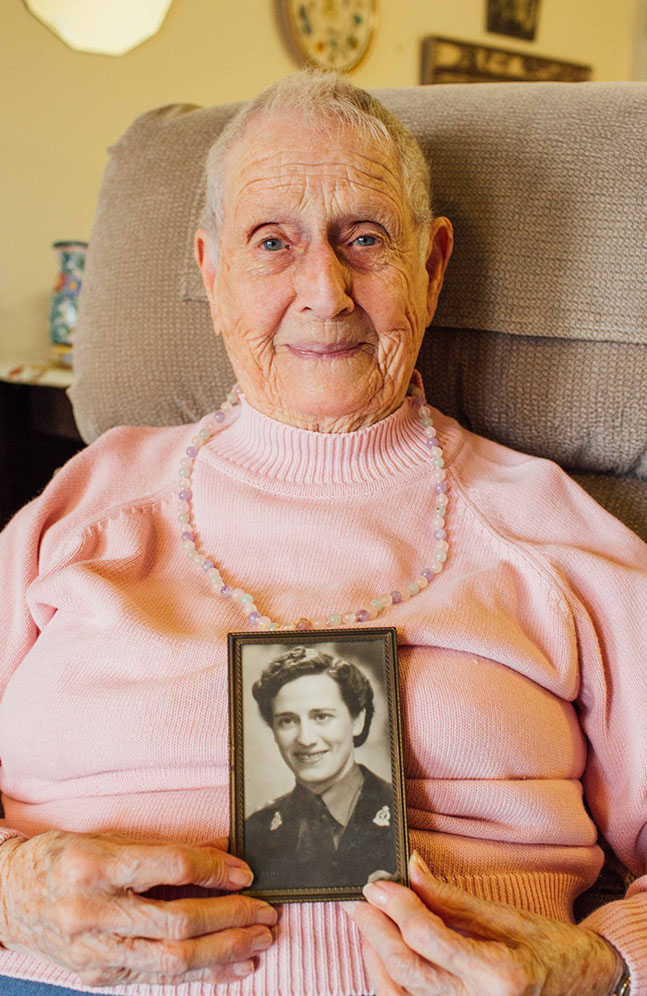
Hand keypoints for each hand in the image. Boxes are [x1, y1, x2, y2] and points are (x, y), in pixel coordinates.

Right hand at [0, 830, 276, 986]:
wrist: (10, 897)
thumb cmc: (62, 860)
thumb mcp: (104, 838)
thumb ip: (159, 851)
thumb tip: (219, 857)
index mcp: (93, 866)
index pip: (169, 868)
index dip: (214, 870)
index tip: (245, 872)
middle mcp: (91, 912)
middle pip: (176, 921)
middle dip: (230, 919)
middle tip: (265, 912)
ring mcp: (94, 951)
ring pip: (172, 960)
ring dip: (224, 952)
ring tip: (259, 940)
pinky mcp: (99, 975)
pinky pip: (159, 978)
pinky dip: (201, 973)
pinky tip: (232, 965)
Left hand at [350, 852, 623, 995]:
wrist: (588, 985)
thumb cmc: (551, 949)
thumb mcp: (506, 917)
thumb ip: (451, 899)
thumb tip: (410, 869)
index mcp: (497, 975)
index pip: (427, 937)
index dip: (396, 906)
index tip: (376, 884)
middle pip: (407, 970)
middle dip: (376, 933)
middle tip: (360, 903)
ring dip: (377, 959)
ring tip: (369, 926)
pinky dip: (392, 984)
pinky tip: (385, 957)